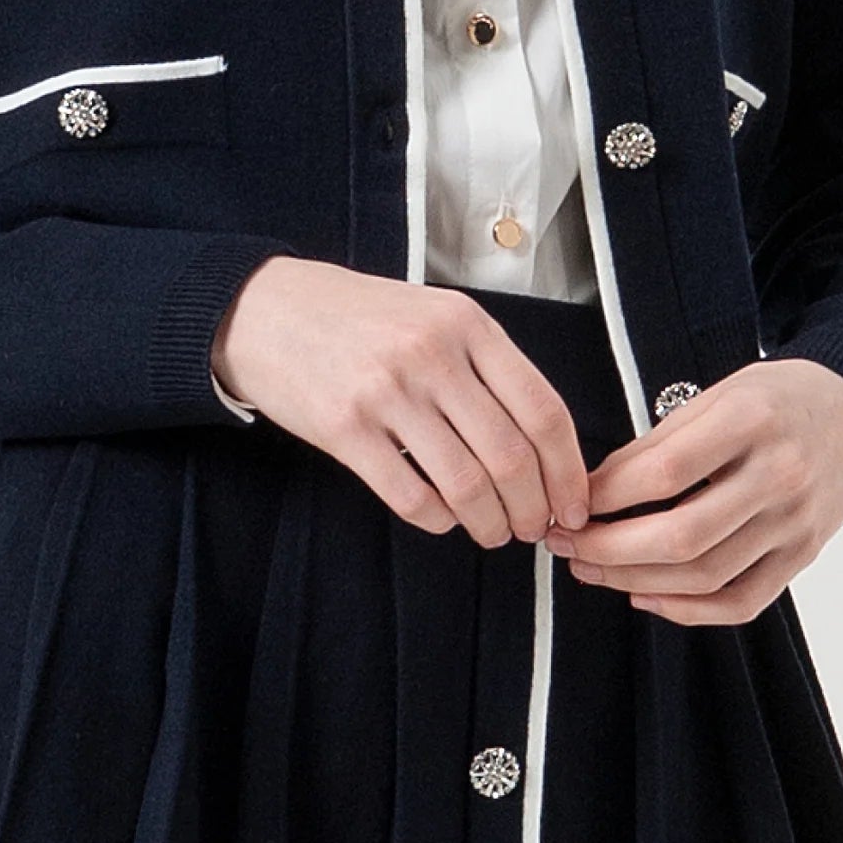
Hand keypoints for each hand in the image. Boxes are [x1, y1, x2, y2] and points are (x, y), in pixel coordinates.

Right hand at [212, 257, 592, 546]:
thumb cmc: (361, 317)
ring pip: (466, 484)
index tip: (574, 504)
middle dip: (534, 509)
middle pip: (511, 456)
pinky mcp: (345, 428)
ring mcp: (387, 391)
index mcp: (467, 324)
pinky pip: (410, 496)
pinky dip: (438, 520)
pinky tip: (443, 518)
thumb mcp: (435, 315)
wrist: (268, 310)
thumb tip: (545, 447)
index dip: (569, 472)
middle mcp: (432, 354)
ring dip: (490, 524)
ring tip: (493, 532)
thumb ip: (488, 366)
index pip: (544, 410)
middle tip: (534, 529)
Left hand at [542, 359, 842, 625]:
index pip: (665, 471)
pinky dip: (687, 610)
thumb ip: (661, 441)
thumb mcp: (718, 393)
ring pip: (705, 575)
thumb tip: (596, 489)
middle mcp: (779, 475)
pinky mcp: (803, 557)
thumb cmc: (774, 400)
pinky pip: (741, 603)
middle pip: (682, 535)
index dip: (607, 494)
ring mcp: (795, 524)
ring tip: (590, 568)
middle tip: (564, 543)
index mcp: (751, 420)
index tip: (569, 501)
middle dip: (608, 548)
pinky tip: (644, 595)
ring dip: (634, 580)